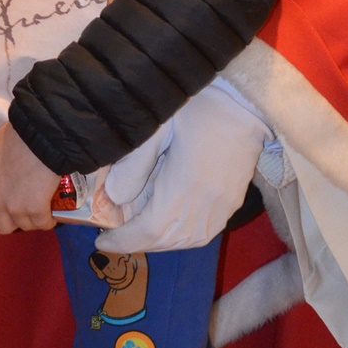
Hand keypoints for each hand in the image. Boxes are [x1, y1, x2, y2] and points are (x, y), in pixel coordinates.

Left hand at [0, 123, 61, 233]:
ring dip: (31, 219)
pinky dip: (48, 219)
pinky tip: (51, 210)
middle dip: (11, 219)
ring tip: (38, 205)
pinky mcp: (37, 209)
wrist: (41, 136)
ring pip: (24, 226)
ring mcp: (17, 208)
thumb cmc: (16, 137)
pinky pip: (42, 224)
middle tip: (20, 206)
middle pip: (2, 227)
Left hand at [91, 83, 269, 252]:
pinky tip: (171, 226)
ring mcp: (222, 209)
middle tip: (116, 236)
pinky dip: (183, 238)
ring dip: (160, 242)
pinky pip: (205, 234)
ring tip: (140, 231)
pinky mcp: (233, 204)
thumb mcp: (157, 128)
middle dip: (137, 243)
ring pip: (187, 242)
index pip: (148, 232)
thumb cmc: (197, 109)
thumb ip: (134, 164)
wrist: (245, 105)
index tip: (102, 241)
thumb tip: (113, 196)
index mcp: (182, 188)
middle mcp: (203, 206)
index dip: (123, 241)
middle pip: (166, 241)